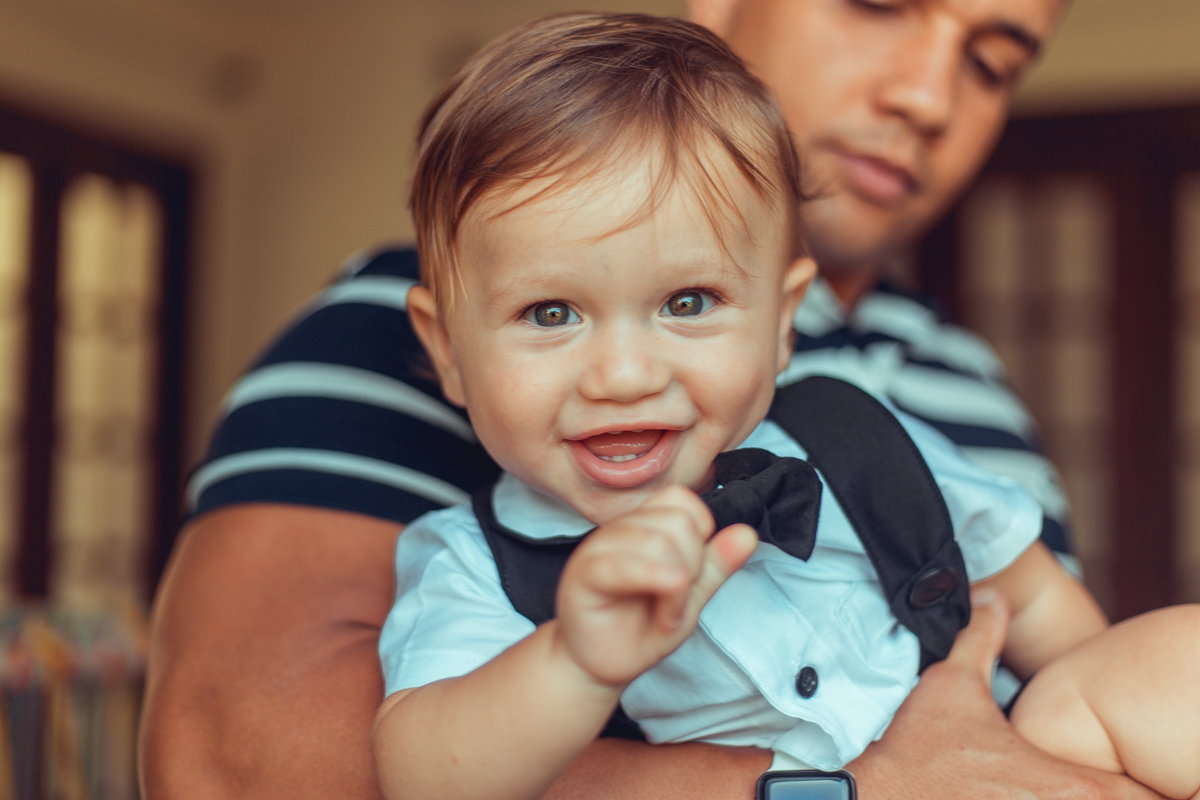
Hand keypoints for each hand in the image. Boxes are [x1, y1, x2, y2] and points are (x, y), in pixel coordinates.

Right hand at [554, 485, 756, 687]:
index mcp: (643, 525)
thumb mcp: (691, 597)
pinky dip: (654, 583)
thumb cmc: (642, 629)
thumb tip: (747, 533)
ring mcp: (598, 547)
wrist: (601, 666)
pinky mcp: (583, 573)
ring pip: (656, 539)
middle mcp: (620, 529)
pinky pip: (622, 564)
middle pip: (678, 521)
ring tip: (665, 614)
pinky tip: (664, 612)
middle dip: (692, 565)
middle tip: (677, 601)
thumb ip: (715, 565)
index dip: (699, 537)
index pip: (683, 501)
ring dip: (676, 586)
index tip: (690, 576)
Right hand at [848, 588, 1165, 799]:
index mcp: (1069, 784)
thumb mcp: (950, 684)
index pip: (1137, 796)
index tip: (1102, 772)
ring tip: (1039, 793)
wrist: (879, 796)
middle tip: (1069, 782)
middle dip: (1099, 795)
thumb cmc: (917, 751)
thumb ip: (980, 639)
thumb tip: (989, 600)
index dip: (1128, 785)